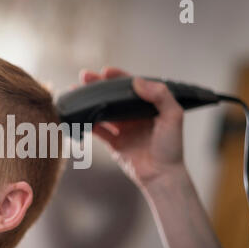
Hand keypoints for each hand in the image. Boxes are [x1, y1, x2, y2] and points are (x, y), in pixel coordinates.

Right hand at [77, 66, 184, 187]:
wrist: (162, 176)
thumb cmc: (171, 147)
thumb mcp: (173, 116)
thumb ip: (160, 95)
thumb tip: (136, 81)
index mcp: (149, 106)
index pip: (132, 85)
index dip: (118, 77)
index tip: (105, 72)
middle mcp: (134, 115)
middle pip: (113, 96)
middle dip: (98, 86)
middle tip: (84, 77)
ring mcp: (123, 129)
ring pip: (103, 111)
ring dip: (90, 102)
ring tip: (76, 94)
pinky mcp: (114, 143)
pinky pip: (98, 130)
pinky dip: (88, 123)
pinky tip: (79, 116)